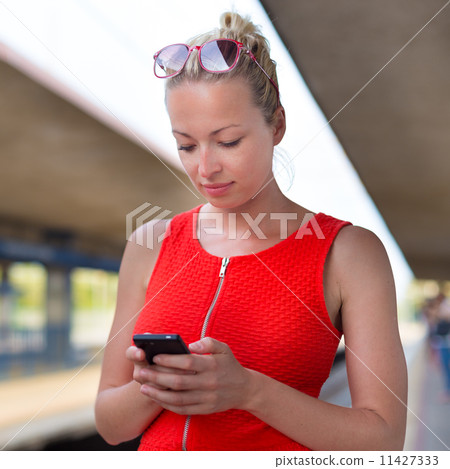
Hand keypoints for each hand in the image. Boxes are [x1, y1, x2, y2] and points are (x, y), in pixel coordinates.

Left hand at [138, 337, 255, 414]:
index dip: (170, 360)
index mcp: (212, 365)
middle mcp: (209, 383)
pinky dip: (167, 405)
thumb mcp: (224, 348)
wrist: (245, 389)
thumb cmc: (229, 365)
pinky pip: (183, 409)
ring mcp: (207, 398)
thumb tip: (191, 345)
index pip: (187, 363)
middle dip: (157, 377)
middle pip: (179, 382)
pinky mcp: (205, 409)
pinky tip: (157, 398)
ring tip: (143, 387)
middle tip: (141, 372)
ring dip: (158, 394)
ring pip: (178, 398)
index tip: (155, 357)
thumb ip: (208, 342)